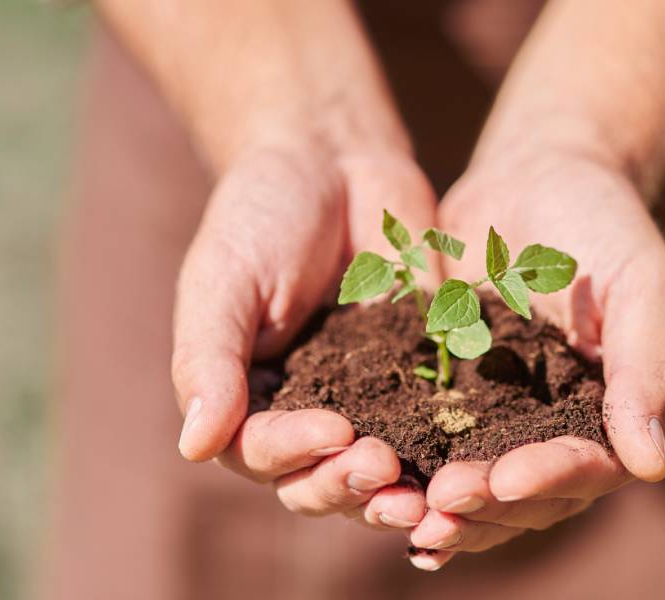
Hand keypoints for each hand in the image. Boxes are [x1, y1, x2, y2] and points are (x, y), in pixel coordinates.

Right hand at [172, 143, 438, 529]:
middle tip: (387, 470)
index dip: (296, 454)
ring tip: (427, 496)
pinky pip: (434, 430)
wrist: (336, 162)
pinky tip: (471, 463)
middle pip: (319, 482)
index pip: (262, 454)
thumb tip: (194, 448)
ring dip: (397, 494)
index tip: (336, 431)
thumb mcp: (224, 280)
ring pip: (376, 476)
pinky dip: (447, 455)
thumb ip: (209, 361)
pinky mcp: (421, 383)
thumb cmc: (262, 217)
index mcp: (246, 401)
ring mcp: (366, 405)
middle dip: (350, 484)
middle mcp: (303, 416)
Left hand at [406, 148, 664, 568]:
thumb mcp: (641, 283)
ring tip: (401, 507)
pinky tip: (370, 486)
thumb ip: (648, 368)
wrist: (537, 175)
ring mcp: (505, 421)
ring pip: (478, 488)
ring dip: (445, 506)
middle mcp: (562, 432)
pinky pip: (431, 446)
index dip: (550, 479)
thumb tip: (651, 467)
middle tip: (440, 498)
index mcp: (617, 415)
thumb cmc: (604, 222)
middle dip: (487, 503)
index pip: (591, 467)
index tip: (506, 479)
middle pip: (529, 496)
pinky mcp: (453, 399)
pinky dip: (408, 473)